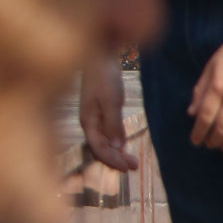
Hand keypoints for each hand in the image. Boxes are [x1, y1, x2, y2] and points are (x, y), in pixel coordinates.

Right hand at [80, 56, 138, 171]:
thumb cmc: (103, 76)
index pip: (98, 149)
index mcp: (88, 121)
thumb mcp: (111, 100)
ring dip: (117, 152)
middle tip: (134, 167)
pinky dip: (116, 141)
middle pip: (100, 148)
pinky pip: (107, 133)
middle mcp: (89, 122)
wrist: (99, 55)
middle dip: (116, 160)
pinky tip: (124, 145)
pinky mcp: (101, 110)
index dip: (112, 160)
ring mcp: (94, 117)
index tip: (128, 168)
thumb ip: (113, 124)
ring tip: (133, 160)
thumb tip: (117, 147)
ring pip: (104, 142)